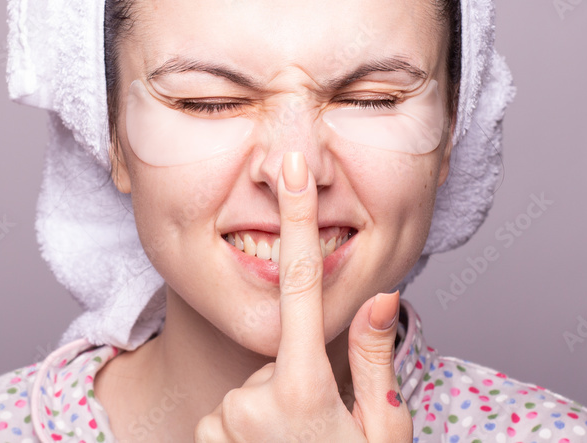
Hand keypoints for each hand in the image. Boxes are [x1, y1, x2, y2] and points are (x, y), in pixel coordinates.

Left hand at [194, 151, 412, 441]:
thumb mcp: (382, 430)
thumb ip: (374, 358)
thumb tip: (382, 296)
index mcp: (307, 387)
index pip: (305, 286)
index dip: (297, 221)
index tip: (289, 169)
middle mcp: (255, 398)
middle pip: (279, 357)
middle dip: (297, 381)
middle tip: (321, 431)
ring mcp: (223, 422)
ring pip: (252, 391)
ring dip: (272, 414)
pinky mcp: (203, 437)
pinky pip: (227, 418)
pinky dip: (246, 433)